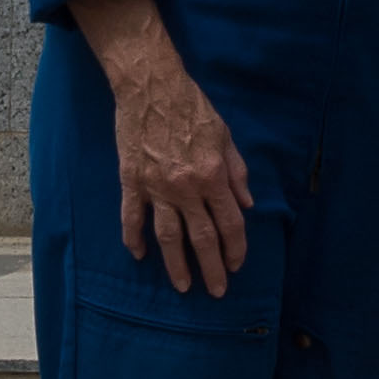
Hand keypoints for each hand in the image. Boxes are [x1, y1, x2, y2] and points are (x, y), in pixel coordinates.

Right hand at [70, 0, 253, 295]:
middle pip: (201, 237)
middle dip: (211, 268)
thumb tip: (247, 204)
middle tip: (217, 291)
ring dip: (176, 264)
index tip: (236, 265)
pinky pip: (132, 218)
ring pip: (167, 236)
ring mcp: (156, 187)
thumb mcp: (224, 135)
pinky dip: (134, 239)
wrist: (151, 86)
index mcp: (212, 175)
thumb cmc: (192, 107)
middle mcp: (186, 187)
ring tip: (183, 286)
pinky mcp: (132, 181)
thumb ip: (236, 172)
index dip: (235, 247)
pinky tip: (139, 256)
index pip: (229, 222)